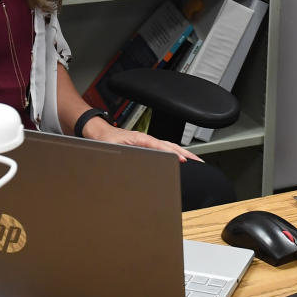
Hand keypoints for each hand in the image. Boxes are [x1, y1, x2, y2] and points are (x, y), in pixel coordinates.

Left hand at [86, 121, 202, 162]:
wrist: (99, 133)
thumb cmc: (104, 140)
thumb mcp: (113, 149)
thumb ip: (124, 156)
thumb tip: (134, 164)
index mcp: (140, 139)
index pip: (160, 146)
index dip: (172, 153)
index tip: (182, 159)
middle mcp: (146, 139)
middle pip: (170, 145)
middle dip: (185, 153)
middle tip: (198, 161)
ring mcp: (147, 141)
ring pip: (169, 146)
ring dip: (183, 152)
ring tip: (195, 160)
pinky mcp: (146, 145)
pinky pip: (164, 147)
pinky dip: (175, 152)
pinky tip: (179, 158)